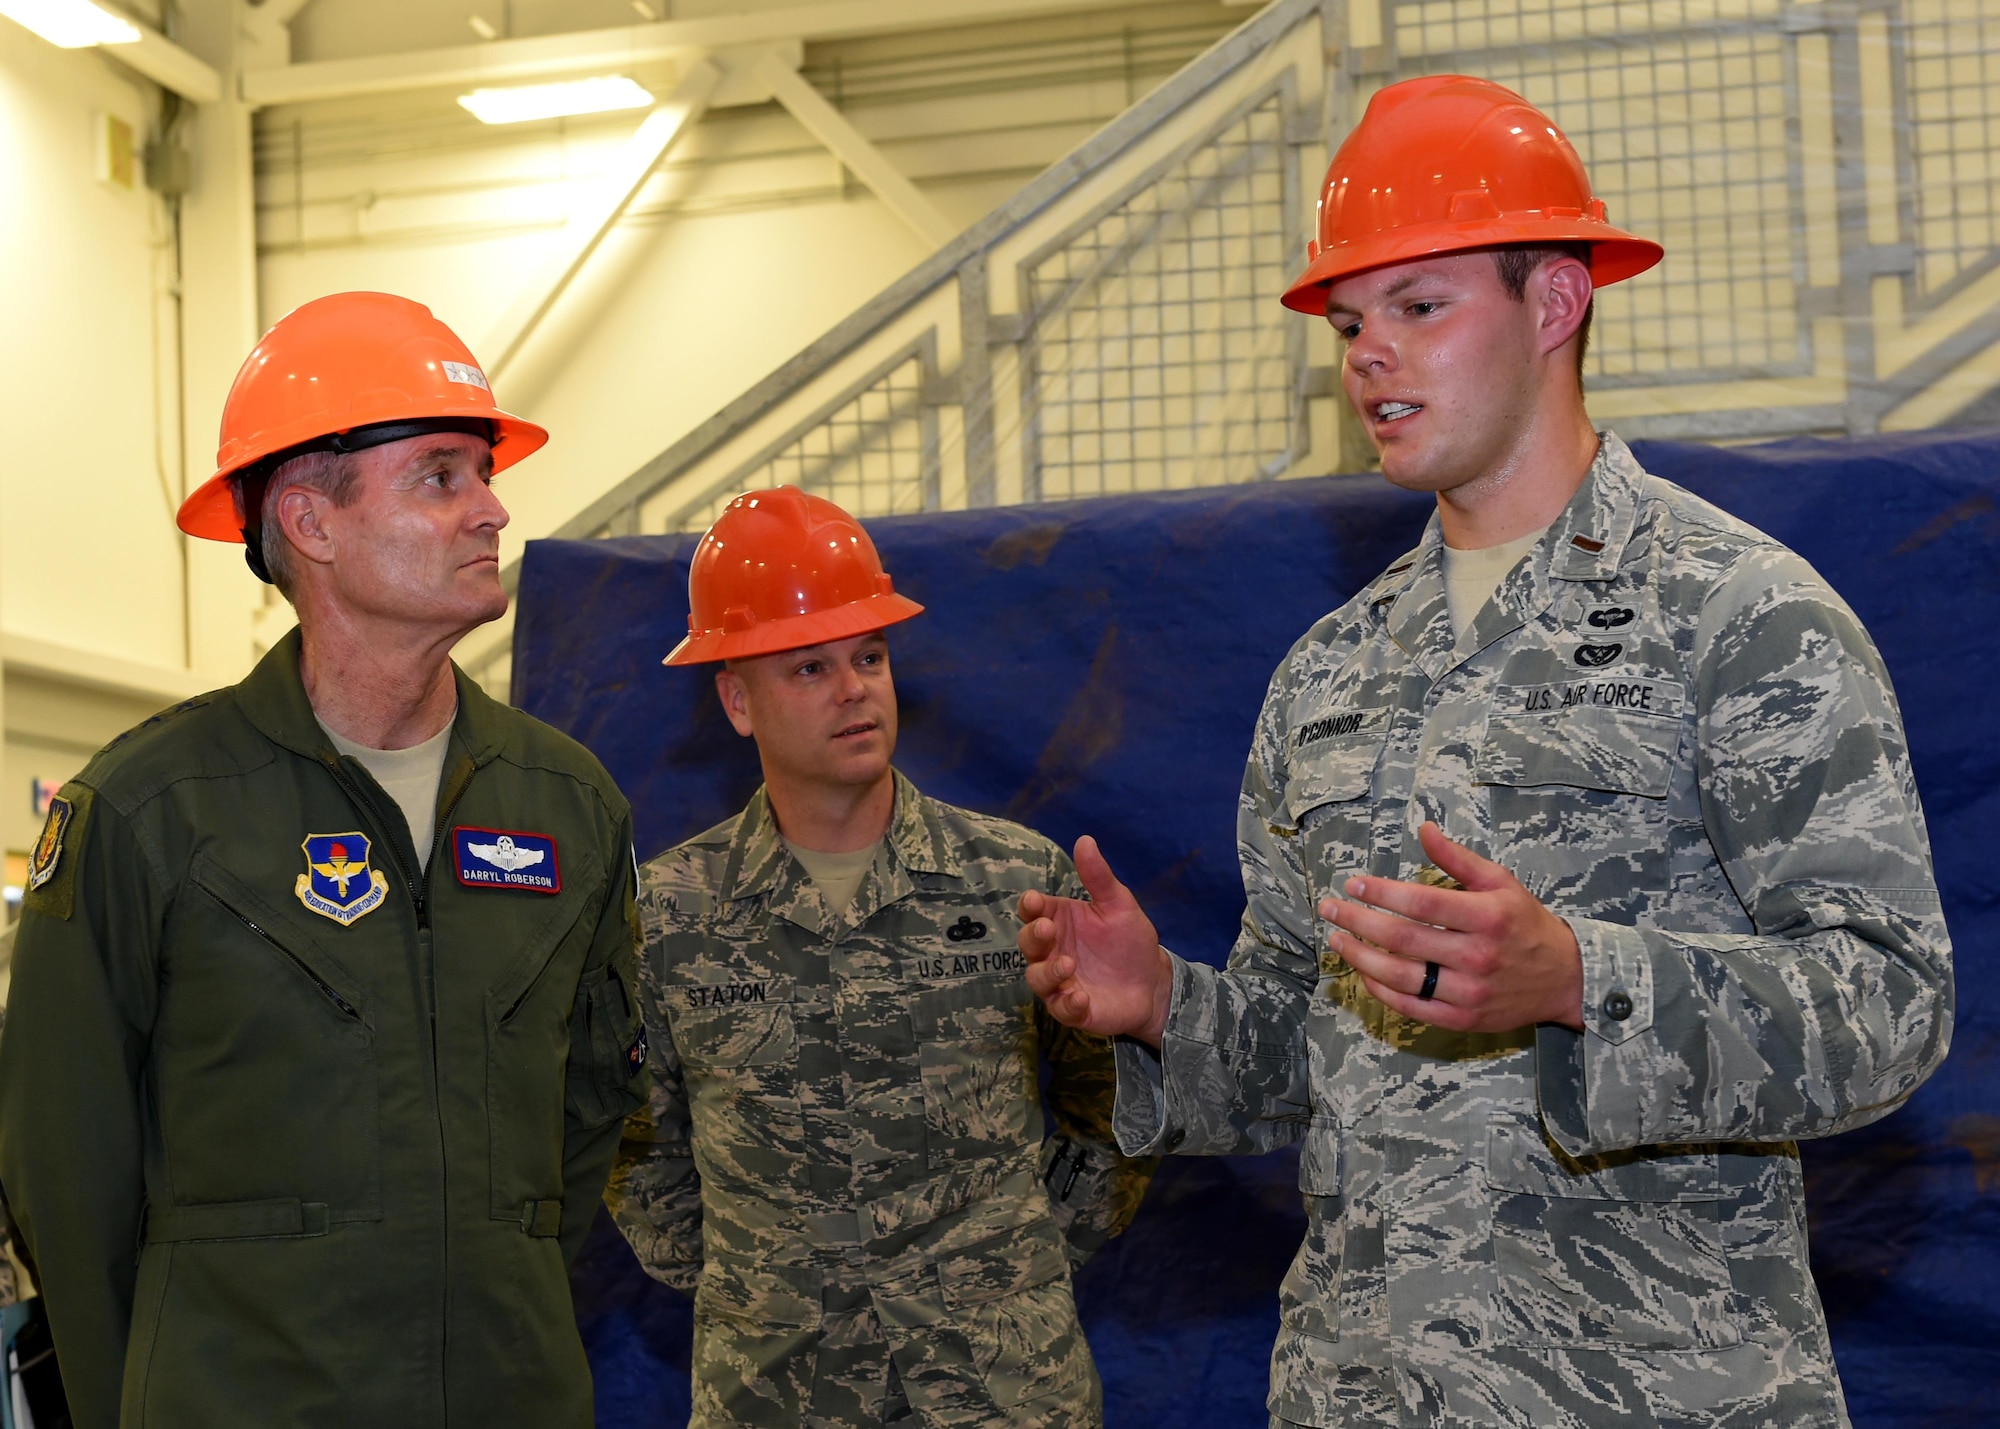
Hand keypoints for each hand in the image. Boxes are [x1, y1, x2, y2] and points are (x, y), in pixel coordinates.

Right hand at [1018, 836, 1173, 1044]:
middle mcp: (1053, 951)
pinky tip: (1081, 996)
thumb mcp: (1119, 904)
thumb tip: (1085, 840)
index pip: (1034, 912)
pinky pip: (1061, 1009)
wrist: (1153, 981)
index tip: (1035, 901)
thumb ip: (1099, 877)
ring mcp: (1060, 982)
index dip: (1030, 907)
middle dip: (1034, 936)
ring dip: (1048, 972)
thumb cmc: (1130, 941)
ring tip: (1069, 964)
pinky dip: (1067, 1003)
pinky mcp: (1073, 1009)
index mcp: (1060, 921)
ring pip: (1038, 979)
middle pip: (1029, 944)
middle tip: (1049, 929)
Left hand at [1321, 822, 1583, 1032]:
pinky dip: (1382, 991)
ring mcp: (1469, 992)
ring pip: (1401, 976)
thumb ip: (1458, 858)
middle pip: (1403, 939)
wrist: (1565, 978)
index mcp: (1487, 917)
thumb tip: (1423, 828)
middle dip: (1358, 921)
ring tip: (1337, 940)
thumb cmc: (1525, 923)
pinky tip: (1364, 972)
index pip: (1422, 903)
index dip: (1382, 893)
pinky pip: (1411, 1007)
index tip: (1352, 883)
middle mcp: (1477, 955)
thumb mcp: (1500, 882)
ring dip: (1360, 957)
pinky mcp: (1463, 1019)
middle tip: (1329, 909)